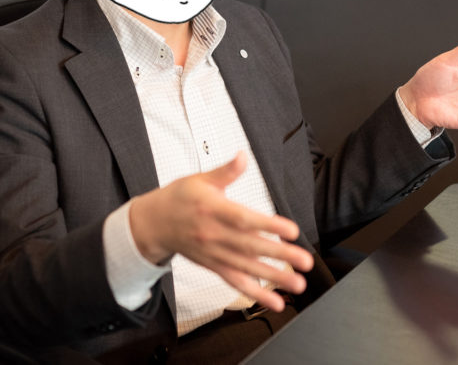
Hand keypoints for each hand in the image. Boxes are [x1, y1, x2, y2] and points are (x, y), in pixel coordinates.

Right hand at [128, 152, 313, 311]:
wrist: (153, 223)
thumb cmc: (179, 198)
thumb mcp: (200, 179)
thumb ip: (225, 171)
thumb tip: (242, 156)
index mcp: (212, 209)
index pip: (243, 219)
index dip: (267, 225)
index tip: (291, 230)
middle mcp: (213, 234)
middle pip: (250, 247)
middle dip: (280, 255)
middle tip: (304, 261)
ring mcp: (213, 253)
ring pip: (246, 268)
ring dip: (273, 278)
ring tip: (297, 284)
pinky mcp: (213, 265)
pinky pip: (235, 281)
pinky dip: (255, 293)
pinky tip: (274, 301)